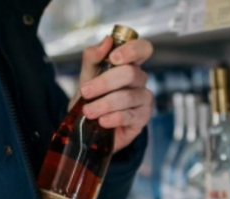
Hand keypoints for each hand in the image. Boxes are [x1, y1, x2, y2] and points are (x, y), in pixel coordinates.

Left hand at [73, 36, 153, 153]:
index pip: (143, 49)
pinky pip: (129, 116)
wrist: (88, 127)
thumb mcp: (86, 76)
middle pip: (130, 73)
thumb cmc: (91, 99)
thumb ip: (93, 57)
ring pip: (128, 97)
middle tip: (86, 91)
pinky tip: (102, 121)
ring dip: (104, 104)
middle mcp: (139, 80)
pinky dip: (113, 118)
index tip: (113, 58)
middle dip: (105, 82)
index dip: (131, 50)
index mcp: (129, 64)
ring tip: (88, 111)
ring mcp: (143, 100)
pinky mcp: (142, 118)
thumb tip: (106, 41)